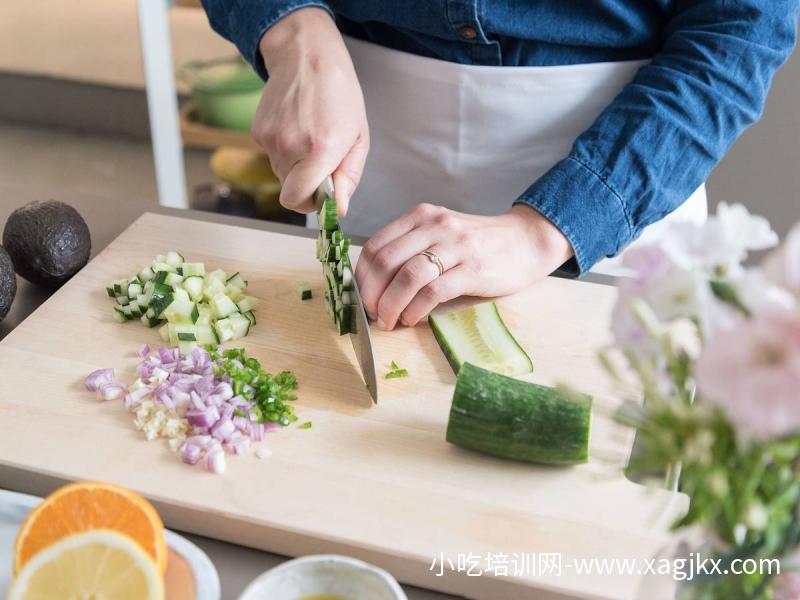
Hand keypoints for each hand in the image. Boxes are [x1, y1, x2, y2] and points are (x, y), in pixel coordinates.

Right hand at [254, 8, 368, 214]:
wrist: (306, 56)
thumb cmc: (339, 94)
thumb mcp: (359, 138)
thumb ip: (349, 177)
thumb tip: (338, 207)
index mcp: (320, 150)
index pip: (298, 200)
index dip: (310, 205)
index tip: (322, 196)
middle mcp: (290, 147)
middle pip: (290, 192)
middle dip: (307, 186)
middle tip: (322, 163)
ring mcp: (270, 139)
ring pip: (281, 174)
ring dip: (296, 167)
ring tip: (310, 138)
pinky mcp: (258, 132)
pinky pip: (272, 156)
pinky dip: (285, 150)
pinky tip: (297, 127)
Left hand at [355, 204, 574, 329]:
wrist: (525, 241)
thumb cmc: (478, 244)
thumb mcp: (440, 233)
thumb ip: (411, 249)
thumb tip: (375, 286)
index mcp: (421, 216)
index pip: (376, 246)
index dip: (362, 277)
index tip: (362, 299)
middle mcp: (435, 225)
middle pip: (387, 262)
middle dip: (372, 294)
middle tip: (372, 315)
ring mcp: (456, 246)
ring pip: (407, 276)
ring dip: (391, 305)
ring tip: (389, 321)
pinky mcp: (473, 268)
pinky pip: (434, 291)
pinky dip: (416, 309)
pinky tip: (412, 319)